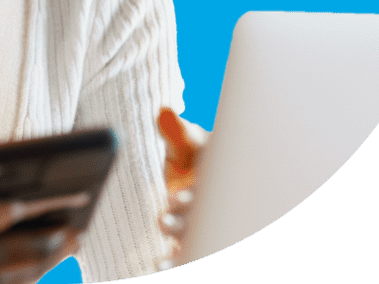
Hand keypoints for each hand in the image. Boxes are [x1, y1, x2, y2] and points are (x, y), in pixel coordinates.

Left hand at [156, 107, 207, 269]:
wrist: (188, 180)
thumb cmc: (191, 160)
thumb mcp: (184, 146)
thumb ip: (176, 132)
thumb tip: (164, 110)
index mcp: (219, 183)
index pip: (210, 193)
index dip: (192, 198)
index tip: (172, 199)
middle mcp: (219, 210)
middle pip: (206, 223)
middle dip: (185, 224)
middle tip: (163, 222)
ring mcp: (211, 230)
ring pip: (200, 244)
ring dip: (182, 253)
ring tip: (161, 262)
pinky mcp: (200, 245)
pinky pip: (192, 257)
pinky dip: (177, 264)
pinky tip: (159, 269)